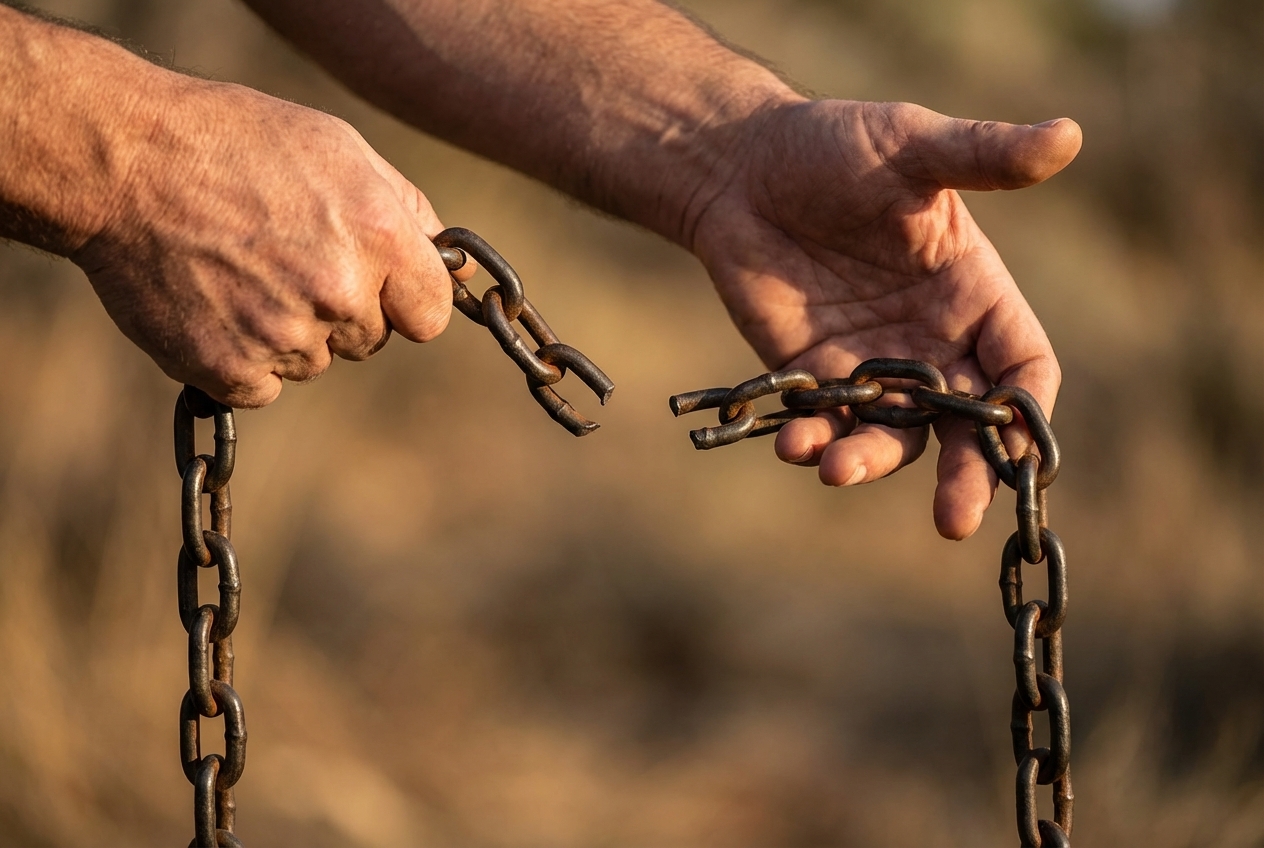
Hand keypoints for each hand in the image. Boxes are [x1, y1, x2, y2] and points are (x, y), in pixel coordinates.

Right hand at [72, 73, 458, 407]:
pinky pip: (264, 385)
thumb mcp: (339, 149)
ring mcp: (283, 337)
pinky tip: (214, 302)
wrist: (122, 161)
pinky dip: (243, 357)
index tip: (382, 287)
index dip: (407, 301)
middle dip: (342, 310)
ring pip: (315, 361)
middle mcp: (339, 294)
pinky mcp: (229, 370)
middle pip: (370, 339)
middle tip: (285, 257)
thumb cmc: (234, 142)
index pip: (431, 315)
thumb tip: (455, 266)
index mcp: (378, 237)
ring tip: (239, 269)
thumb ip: (406, 212)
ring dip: (289, 331)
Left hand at [689, 99, 1081, 539]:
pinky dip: (813, 439)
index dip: (1026, 413)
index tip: (1021, 454)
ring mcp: (872, 363)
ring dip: (871, 460)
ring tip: (838, 469)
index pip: (1022, 367)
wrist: (739, 168)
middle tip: (954, 521)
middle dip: (967, 475)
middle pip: (967, 425)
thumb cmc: (834, 147)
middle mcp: (931, 340)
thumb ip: (982, 155)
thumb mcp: (911, 145)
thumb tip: (1069, 135)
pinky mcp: (811, 376)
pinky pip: (825, 422)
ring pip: (892, 434)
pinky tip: (795, 444)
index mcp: (973, 293)